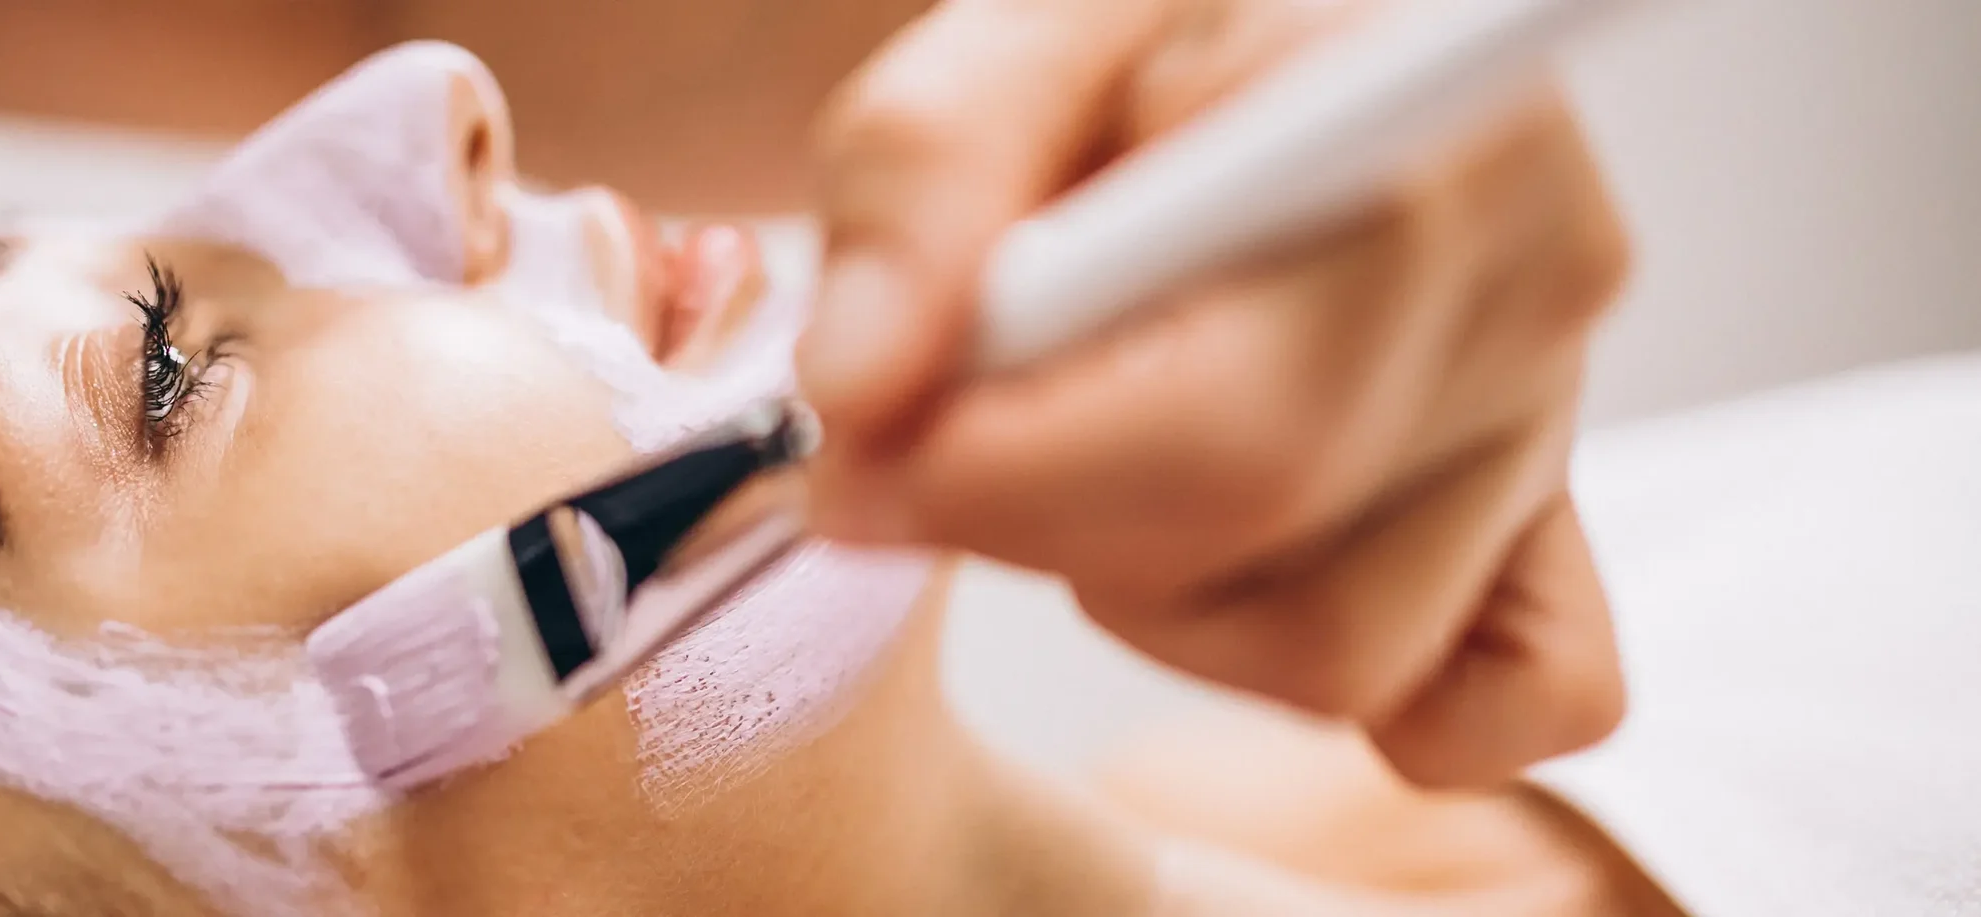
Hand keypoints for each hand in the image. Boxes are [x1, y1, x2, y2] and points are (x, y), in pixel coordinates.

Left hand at [799, 0, 1629, 787]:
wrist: (1185, 61)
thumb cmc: (1098, 50)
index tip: (871, 458)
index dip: (1018, 478)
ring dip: (1147, 590)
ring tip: (1082, 433)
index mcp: (1420, 127)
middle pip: (1268, 541)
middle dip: (1040, 519)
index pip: (1237, 421)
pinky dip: (1354, 691)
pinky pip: (1495, 712)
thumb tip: (863, 397)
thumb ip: (912, 192)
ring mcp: (1550, 413)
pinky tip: (1219, 571)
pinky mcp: (1542, 521)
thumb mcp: (980, 52)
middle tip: (933, 427)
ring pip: (1339, 654)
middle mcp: (1534, 275)